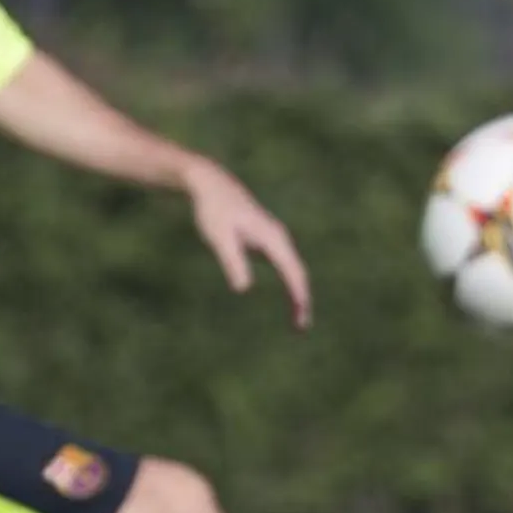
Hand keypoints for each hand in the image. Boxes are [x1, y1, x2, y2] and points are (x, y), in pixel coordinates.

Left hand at [183, 158, 312, 329]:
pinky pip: (286, 266)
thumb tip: (243, 289)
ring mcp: (275, 238)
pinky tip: (287, 296)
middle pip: (298, 272)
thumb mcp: (219, 238)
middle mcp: (279, 238)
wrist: (210, 184)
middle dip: (302, 300)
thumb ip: (232, 261)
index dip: (299, 297)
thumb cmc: (213, 210)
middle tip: (301, 328)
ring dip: (298, 293)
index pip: (293, 272)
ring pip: (293, 269)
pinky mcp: (266, 240)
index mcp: (272, 238)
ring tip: (297, 320)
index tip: (301, 320)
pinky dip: (290, 284)